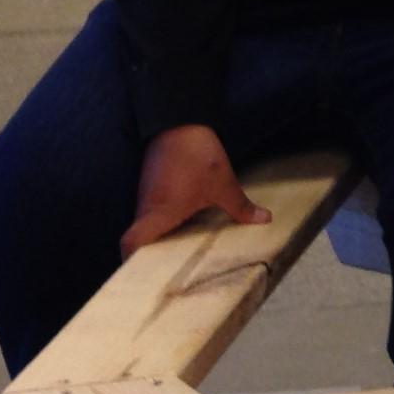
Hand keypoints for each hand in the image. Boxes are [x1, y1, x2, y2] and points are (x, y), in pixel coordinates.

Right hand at [119, 123, 270, 257]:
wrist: (179, 118)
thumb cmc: (196, 154)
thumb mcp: (222, 183)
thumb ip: (240, 206)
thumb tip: (263, 220)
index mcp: (158, 213)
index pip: (130, 242)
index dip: (131, 259)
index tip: (141, 274)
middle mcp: (146, 205)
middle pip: (137, 238)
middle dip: (148, 254)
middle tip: (166, 271)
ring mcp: (147, 193)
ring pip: (146, 222)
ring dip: (158, 236)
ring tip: (178, 253)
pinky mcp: (152, 182)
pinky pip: (153, 208)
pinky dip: (163, 219)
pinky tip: (183, 223)